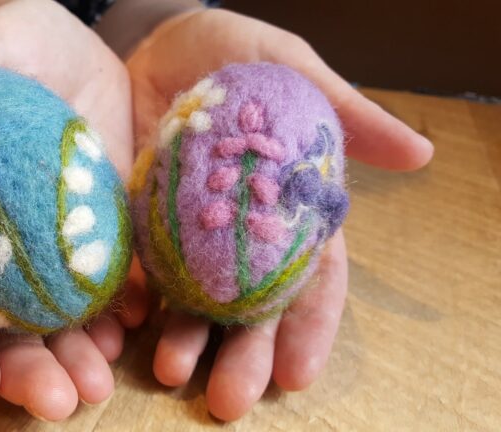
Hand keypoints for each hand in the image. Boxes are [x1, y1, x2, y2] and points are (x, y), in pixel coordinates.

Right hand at [0, 0, 148, 419]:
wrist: (73, 49)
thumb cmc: (5, 48)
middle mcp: (8, 245)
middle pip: (9, 322)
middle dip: (27, 368)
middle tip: (56, 405)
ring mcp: (62, 243)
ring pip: (64, 314)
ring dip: (79, 354)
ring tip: (98, 386)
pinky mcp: (109, 230)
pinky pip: (118, 279)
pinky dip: (126, 308)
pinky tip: (139, 326)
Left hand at [126, 9, 432, 420]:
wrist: (154, 40)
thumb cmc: (233, 52)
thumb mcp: (291, 68)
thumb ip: (346, 111)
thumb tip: (422, 151)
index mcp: (288, 208)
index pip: (309, 278)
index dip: (307, 326)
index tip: (298, 374)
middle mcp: (237, 232)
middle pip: (247, 305)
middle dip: (241, 354)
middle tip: (228, 401)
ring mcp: (183, 231)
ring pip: (189, 298)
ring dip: (183, 340)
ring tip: (170, 372)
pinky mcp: (136, 220)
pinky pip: (134, 267)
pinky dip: (131, 301)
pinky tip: (124, 328)